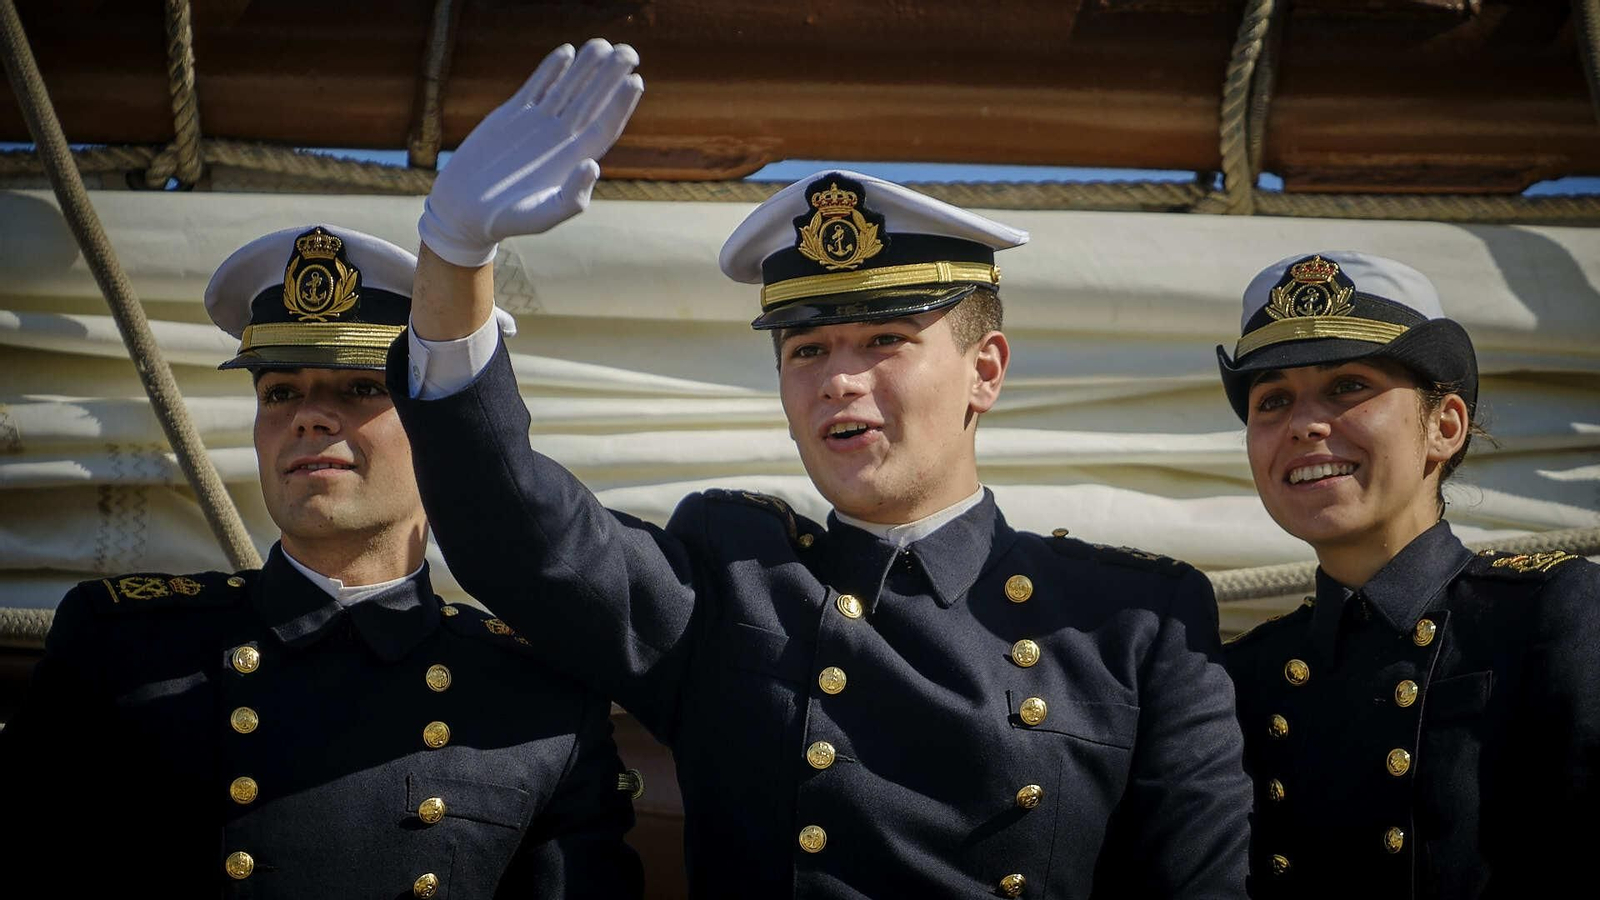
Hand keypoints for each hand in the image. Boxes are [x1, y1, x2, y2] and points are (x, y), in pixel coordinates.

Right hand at [418, 39, 643, 267]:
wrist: (467, 209)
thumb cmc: (509, 220)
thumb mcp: (543, 216)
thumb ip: (572, 196)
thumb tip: (593, 164)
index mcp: (574, 160)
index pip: (606, 125)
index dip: (622, 104)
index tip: (635, 80)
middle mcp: (562, 139)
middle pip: (593, 100)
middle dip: (611, 76)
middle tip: (628, 52)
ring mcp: (539, 124)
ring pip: (568, 88)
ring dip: (586, 67)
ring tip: (602, 44)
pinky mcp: (514, 114)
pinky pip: (538, 86)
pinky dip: (551, 69)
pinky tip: (567, 52)